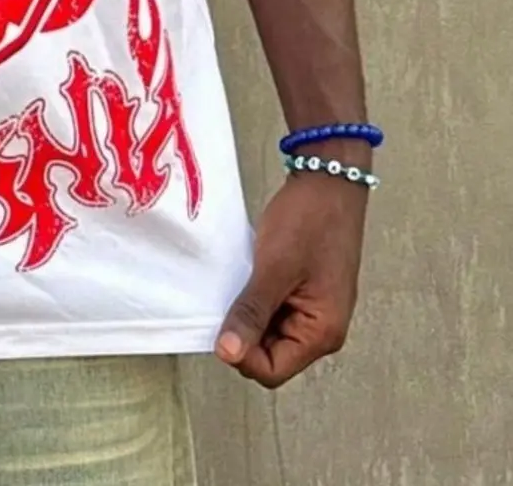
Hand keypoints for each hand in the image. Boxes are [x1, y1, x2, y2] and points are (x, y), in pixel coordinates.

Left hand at [216, 172, 366, 387]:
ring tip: (237, 282)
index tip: (221, 319)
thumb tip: (227, 354)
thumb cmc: (308, 221)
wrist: (328, 178)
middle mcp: (321, 330)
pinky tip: (245, 276)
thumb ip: (251, 313)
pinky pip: (273, 309)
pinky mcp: (304, 291)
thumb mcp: (274, 268)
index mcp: (322, 333)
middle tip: (228, 295)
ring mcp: (314, 310)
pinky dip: (256, 298)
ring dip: (249, 313)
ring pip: (268, 331)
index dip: (241, 353)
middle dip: (244, 332)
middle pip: (270, 354)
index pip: (271, 370)